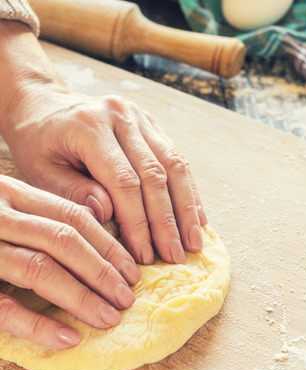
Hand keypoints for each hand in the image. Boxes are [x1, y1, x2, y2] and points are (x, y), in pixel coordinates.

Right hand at [0, 176, 139, 348]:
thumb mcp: (6, 204)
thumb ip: (41, 214)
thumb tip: (98, 225)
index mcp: (11, 193)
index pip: (73, 217)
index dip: (108, 244)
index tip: (131, 269)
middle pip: (63, 241)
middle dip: (102, 271)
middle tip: (127, 297)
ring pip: (39, 269)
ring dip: (81, 297)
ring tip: (109, 317)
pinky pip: (3, 306)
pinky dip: (38, 324)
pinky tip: (68, 338)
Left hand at [4, 86, 207, 265]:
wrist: (42, 104)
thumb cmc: (37, 142)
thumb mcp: (40, 172)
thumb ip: (73, 193)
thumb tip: (109, 216)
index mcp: (90, 126)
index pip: (124, 182)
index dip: (138, 222)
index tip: (145, 256)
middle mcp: (121, 116)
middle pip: (155, 175)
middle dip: (168, 222)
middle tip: (176, 257)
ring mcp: (140, 117)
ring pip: (174, 165)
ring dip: (186, 208)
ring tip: (195, 242)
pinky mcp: (150, 124)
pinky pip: (176, 158)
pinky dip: (188, 190)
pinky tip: (197, 216)